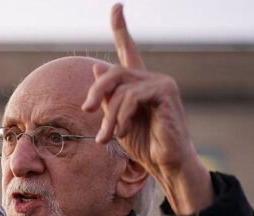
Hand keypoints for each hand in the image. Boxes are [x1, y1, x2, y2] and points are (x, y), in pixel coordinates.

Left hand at [82, 3, 212, 214]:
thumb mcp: (116, 119)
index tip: (117, 6)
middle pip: (113, 72)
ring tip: (107, 137)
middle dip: (96, 92)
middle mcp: (152, 78)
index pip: (130, 50)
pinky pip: (132, 97)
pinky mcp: (165, 92)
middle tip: (88, 110)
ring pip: (120, 89)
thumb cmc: (143, 144)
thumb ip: (108, 96)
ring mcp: (161, 83)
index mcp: (139, 83)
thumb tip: (98, 65)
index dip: (122, 28)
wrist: (166, 163)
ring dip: (109, 116)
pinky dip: (121, 116)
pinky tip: (122, 132)